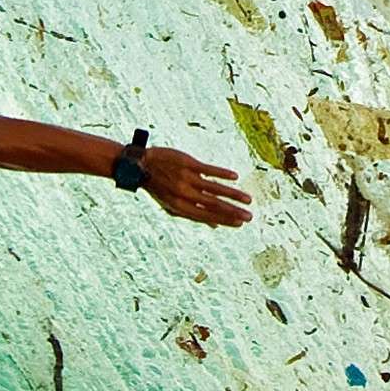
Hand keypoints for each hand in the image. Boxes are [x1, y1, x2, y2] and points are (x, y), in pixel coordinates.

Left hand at [133, 145, 249, 227]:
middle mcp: (184, 195)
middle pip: (213, 205)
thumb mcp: (172, 205)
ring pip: (214, 189)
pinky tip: (235, 178)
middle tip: (249, 217)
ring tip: (248, 199)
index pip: (207, 217)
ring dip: (233, 195)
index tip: (240, 224)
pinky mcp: (188, 164)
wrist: (140, 165)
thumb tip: (214, 226)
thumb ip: (193, 215)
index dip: (225, 221)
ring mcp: (187, 179)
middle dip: (233, 212)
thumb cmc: (158, 187)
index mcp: (180, 207)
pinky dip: (222, 174)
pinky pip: (209, 170)